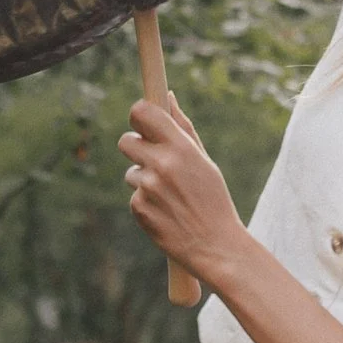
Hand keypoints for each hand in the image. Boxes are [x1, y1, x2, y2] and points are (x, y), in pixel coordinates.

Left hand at [119, 97, 245, 283]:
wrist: (216, 245)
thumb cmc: (213, 200)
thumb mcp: (204, 161)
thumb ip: (182, 128)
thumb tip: (168, 96)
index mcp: (181, 148)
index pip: (142, 112)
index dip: (139, 115)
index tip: (143, 121)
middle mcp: (161, 164)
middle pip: (125, 140)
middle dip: (136, 147)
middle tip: (153, 160)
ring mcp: (148, 188)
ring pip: (131, 172)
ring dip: (144, 179)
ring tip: (171, 196)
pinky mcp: (138, 208)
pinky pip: (134, 195)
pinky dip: (146, 202)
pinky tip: (166, 212)